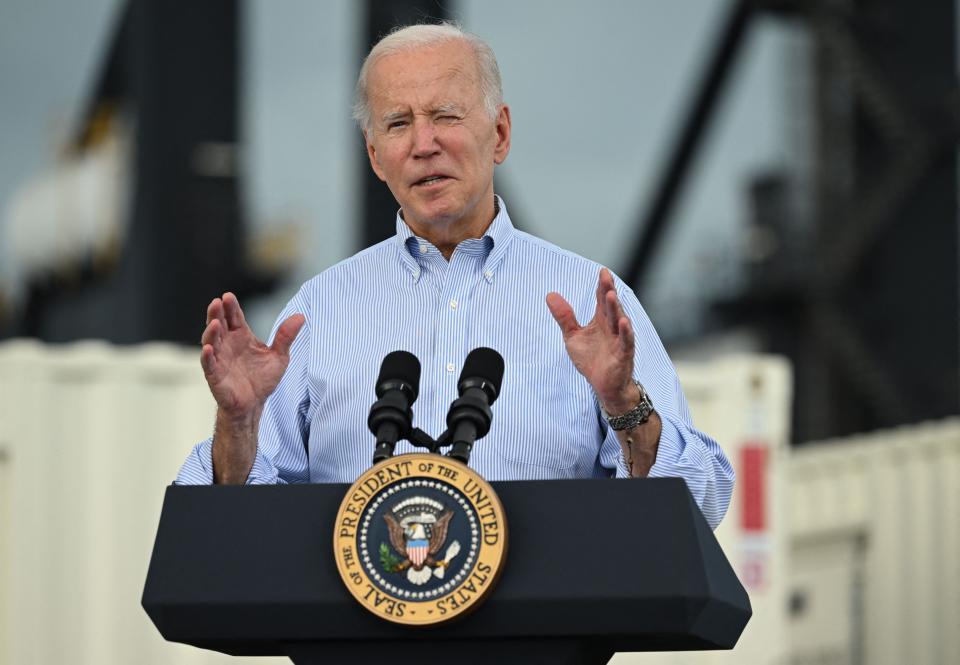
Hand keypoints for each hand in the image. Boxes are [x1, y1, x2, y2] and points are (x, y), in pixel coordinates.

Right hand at [200, 292, 304, 417]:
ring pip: (211, 341)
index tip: (228, 296)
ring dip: (211, 332)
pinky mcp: (214, 375)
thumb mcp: (279, 356)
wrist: (254, 404)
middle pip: (219, 325)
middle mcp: (227, 344)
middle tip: (217, 302)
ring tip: (214, 322)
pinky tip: (208, 349)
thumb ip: (286, 336)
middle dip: (216, 313)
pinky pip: (209, 364)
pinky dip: (207, 356)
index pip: (234, 317)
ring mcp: (219, 359)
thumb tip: (300, 316)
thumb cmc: (263, 379)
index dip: (231, 307)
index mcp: (241, 336)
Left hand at [546, 268, 637, 413]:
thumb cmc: (592, 360)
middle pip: (610, 305)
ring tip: (610, 294)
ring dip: (616, 308)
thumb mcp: (573, 336)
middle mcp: (612, 326)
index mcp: (601, 320)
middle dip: (608, 290)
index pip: (601, 299)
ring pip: (619, 320)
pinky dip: (625, 332)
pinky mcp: (623, 354)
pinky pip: (626, 341)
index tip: (601, 271)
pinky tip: (624, 322)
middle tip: (605, 276)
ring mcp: (619, 340)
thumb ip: (564, 317)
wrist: (604, 386)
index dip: (602, 285)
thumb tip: (550, 295)